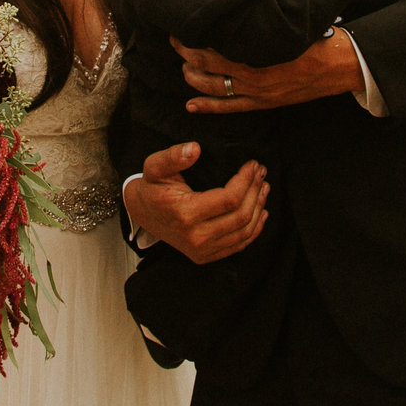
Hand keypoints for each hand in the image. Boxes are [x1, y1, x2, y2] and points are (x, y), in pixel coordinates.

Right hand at [123, 143, 266, 263]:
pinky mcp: (205, 256)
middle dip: (255, 191)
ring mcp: (201, 250)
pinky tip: (260, 211)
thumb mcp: (155, 166)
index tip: (252, 164)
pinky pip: (238, 245)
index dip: (246, 181)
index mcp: (185, 214)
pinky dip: (254, 229)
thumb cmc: (151, 187)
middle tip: (261, 172)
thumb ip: (173, 156)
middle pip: (241, 216)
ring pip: (244, 232)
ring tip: (263, 187)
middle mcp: (195, 237)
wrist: (142, 214)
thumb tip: (195, 148)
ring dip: (258, 208)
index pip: (229, 199)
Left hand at [176, 29, 361, 114]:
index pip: (215, 42)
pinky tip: (192, 105)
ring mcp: (258, 91)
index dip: (195, 35)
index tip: (184, 23)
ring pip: (214, 87)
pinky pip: (230, 108)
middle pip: (208, 63)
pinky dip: (208, 107)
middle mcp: (254, 71)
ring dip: (193, 77)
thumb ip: (264, 12)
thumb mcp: (289, 18)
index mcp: (258, 47)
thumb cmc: (316, 36)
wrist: (340, 64)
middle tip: (175, 40)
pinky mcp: (264, 103)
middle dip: (187, 53)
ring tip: (183, 67)